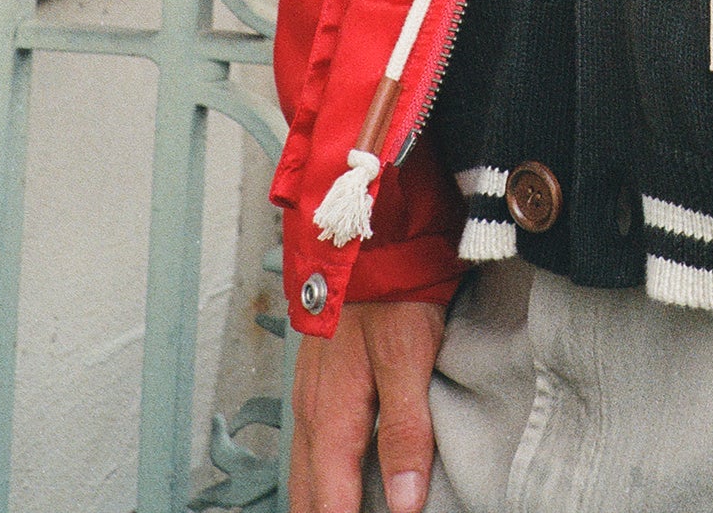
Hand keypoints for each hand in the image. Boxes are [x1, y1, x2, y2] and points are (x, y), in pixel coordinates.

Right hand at [289, 298, 447, 512]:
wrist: (370, 226)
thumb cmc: (392, 284)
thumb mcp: (409, 354)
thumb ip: (405, 428)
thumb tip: (402, 503)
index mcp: (332, 413)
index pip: (331, 501)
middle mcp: (311, 408)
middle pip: (309, 492)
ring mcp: (310, 390)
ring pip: (304, 468)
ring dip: (316, 500)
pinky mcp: (319, 375)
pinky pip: (309, 441)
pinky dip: (317, 472)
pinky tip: (330, 475)